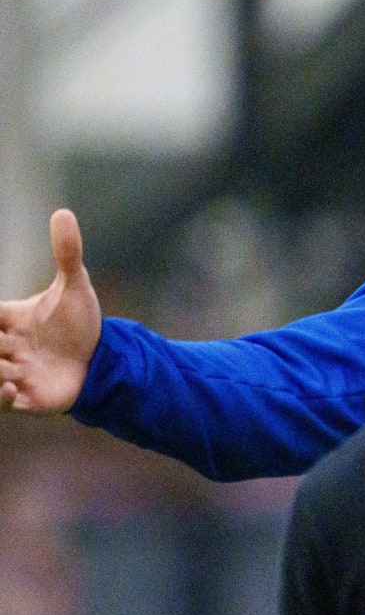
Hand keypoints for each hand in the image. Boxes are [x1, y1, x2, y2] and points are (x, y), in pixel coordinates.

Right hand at [0, 209, 101, 412]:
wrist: (103, 360)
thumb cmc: (80, 324)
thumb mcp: (74, 287)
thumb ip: (66, 253)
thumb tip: (62, 212)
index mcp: (7, 320)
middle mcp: (4, 347)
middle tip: (4, 343)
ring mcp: (12, 373)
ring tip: (14, 368)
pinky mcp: (26, 398)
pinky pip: (1, 402)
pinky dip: (1, 397)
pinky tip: (14, 388)